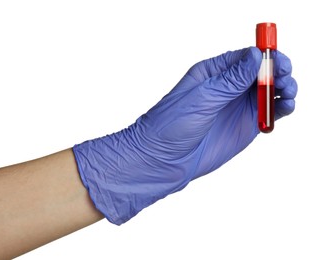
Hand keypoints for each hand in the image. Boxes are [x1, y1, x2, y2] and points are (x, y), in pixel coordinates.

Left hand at [73, 47, 296, 224]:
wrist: (162, 160)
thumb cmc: (171, 125)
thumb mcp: (201, 98)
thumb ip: (230, 80)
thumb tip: (255, 55)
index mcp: (212, 73)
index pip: (243, 57)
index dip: (263, 56)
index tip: (277, 61)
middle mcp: (226, 88)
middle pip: (260, 72)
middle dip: (277, 70)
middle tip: (285, 77)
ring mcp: (236, 107)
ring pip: (268, 91)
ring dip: (283, 87)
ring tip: (287, 92)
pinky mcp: (244, 126)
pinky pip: (269, 112)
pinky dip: (282, 107)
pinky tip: (286, 106)